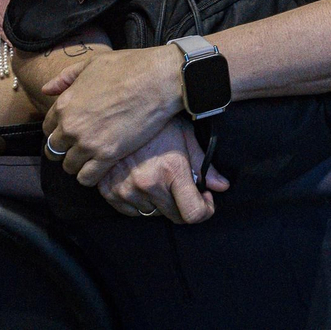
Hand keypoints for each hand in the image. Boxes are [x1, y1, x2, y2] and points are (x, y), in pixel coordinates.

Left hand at [41, 45, 181, 186]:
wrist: (160, 79)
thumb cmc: (130, 66)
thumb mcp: (93, 63)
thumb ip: (66, 77)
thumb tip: (46, 89)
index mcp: (64, 104)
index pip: (47, 128)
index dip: (59, 130)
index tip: (73, 131)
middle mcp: (71, 126)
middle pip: (54, 150)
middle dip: (65, 149)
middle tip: (81, 147)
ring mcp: (88, 142)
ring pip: (68, 166)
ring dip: (77, 164)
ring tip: (91, 159)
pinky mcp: (108, 154)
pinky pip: (87, 177)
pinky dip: (89, 177)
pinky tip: (99, 170)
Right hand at [96, 118, 229, 222]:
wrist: (118, 113)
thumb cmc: (157, 123)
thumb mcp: (185, 136)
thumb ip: (204, 165)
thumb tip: (222, 186)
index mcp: (172, 170)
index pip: (193, 213)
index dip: (204, 211)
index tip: (205, 199)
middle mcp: (148, 184)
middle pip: (174, 217)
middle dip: (185, 206)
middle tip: (185, 188)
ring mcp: (126, 190)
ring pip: (152, 214)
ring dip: (162, 203)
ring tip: (161, 180)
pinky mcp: (108, 192)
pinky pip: (131, 211)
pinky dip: (141, 202)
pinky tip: (144, 183)